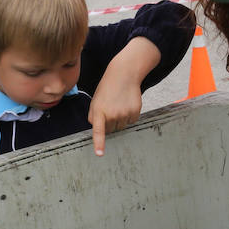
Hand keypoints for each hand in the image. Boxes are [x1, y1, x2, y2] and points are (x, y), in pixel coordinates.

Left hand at [87, 38, 159, 154]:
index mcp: (99, 111)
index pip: (98, 131)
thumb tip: (99, 131)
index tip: (100, 154)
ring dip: (119, 120)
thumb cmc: (107, 89)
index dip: (99, 143)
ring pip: (121, 127)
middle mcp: (112, 114)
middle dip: (109, 123)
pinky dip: (129, 116)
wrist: (124, 75)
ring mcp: (124, 114)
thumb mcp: (95, 101)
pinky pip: (131, 122)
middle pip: (111, 131)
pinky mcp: (135, 113)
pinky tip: (127, 104)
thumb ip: (93, 116)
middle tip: (110, 109)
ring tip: (119, 105)